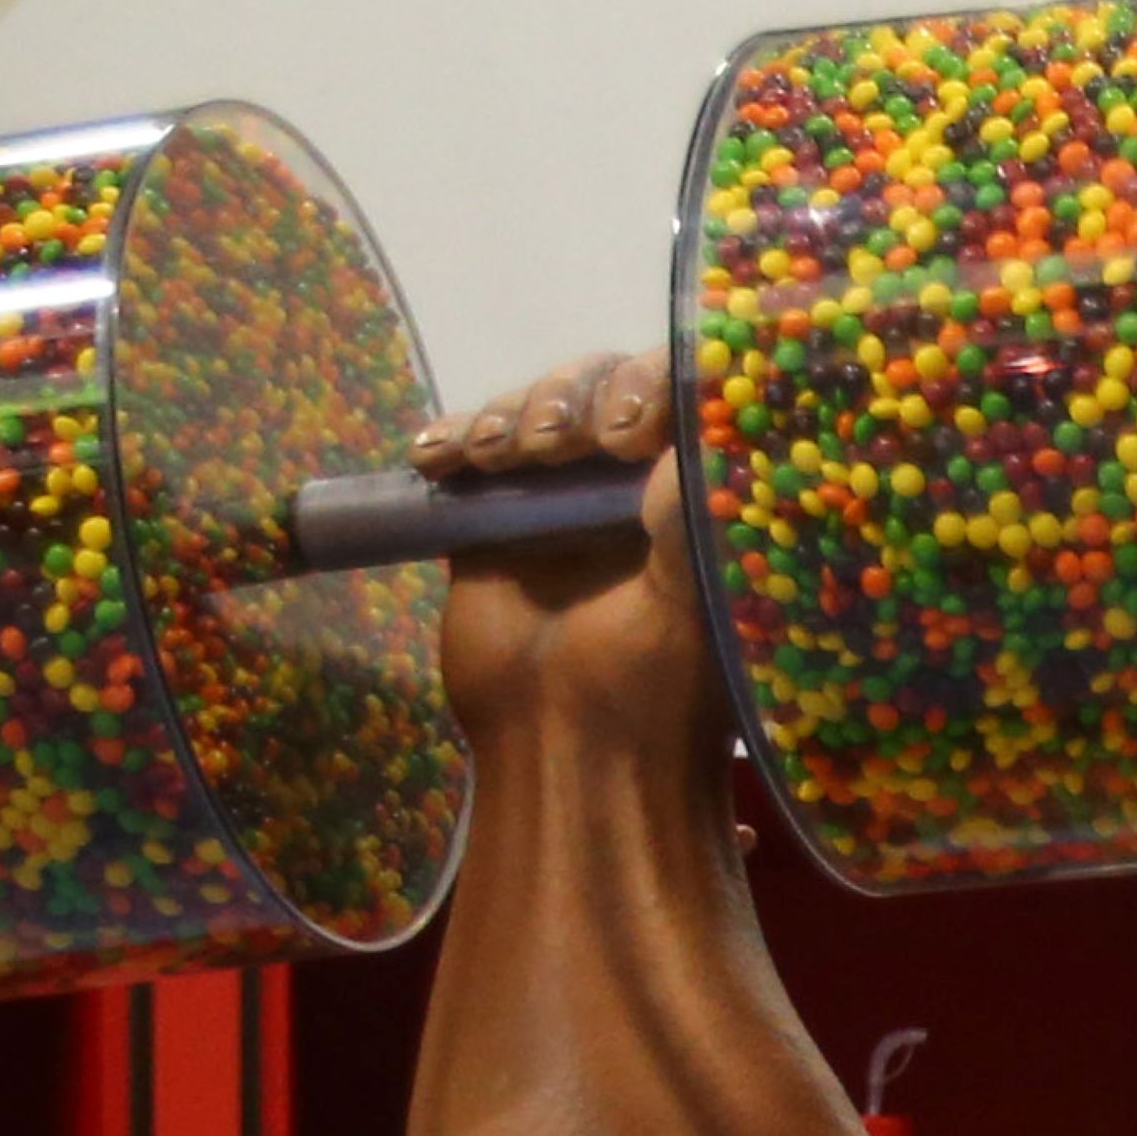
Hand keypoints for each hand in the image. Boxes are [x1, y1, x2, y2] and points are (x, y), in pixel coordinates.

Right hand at [419, 347, 706, 753]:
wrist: (567, 749)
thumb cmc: (653, 686)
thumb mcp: (692, 593)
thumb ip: (694, 506)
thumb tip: (695, 415)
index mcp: (698, 492)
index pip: (680, 392)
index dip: (647, 387)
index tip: (625, 432)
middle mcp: (637, 485)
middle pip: (603, 386)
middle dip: (573, 399)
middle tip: (557, 443)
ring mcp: (564, 497)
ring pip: (537, 407)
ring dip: (512, 414)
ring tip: (501, 456)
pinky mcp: (497, 515)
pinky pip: (473, 447)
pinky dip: (454, 439)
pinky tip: (438, 457)